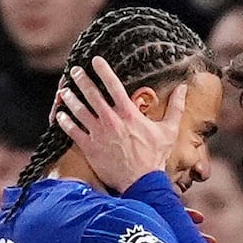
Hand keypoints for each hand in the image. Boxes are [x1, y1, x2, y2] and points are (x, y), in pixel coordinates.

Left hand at [54, 56, 187, 192]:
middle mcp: (111, 120)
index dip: (103, 70)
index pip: (113, 85)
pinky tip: (59, 115)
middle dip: (82, 80)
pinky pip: (72, 131)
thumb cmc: (155, 157)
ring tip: (64, 91)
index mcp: (129, 113)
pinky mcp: (90, 148)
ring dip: (70, 98)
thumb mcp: (169, 130)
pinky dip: (64, 121)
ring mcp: (98, 134)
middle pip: (92, 94)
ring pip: (79, 110)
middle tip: (75, 71)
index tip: (95, 60)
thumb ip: (175, 107)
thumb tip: (183, 88)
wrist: (142, 182)